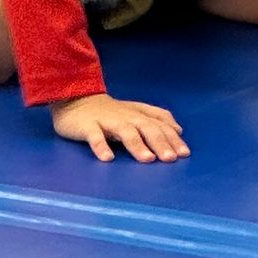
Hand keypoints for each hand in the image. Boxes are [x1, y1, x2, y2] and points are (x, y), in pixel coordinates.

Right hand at [50, 92, 188, 162]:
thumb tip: (178, 130)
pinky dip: (101, 146)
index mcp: (137, 114)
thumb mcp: (135, 111)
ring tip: (147, 159)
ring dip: (136, 144)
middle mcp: (125, 116)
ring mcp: (106, 120)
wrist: (74, 98)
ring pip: (124, 131)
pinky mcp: (87, 125)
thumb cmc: (109, 111)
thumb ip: (157, 118)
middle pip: (145, 127)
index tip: (184, 154)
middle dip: (159, 142)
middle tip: (170, 158)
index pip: (159, 124)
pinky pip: (94, 136)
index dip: (172, 138)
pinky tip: (107, 158)